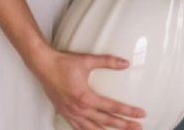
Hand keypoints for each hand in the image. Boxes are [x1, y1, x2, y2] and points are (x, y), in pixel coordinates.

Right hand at [29, 47, 145, 129]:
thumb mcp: (87, 60)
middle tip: (138, 127)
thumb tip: (125, 63)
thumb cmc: (62, 63)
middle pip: (106, 122)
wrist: (42, 65)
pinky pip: (79, 128)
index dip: (128, 111)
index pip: (112, 107)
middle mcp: (78, 109)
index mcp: (85, 97)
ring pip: (93, 129)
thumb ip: (107, 61)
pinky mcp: (64, 112)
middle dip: (124, 125)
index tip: (141, 114)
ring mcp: (70, 113)